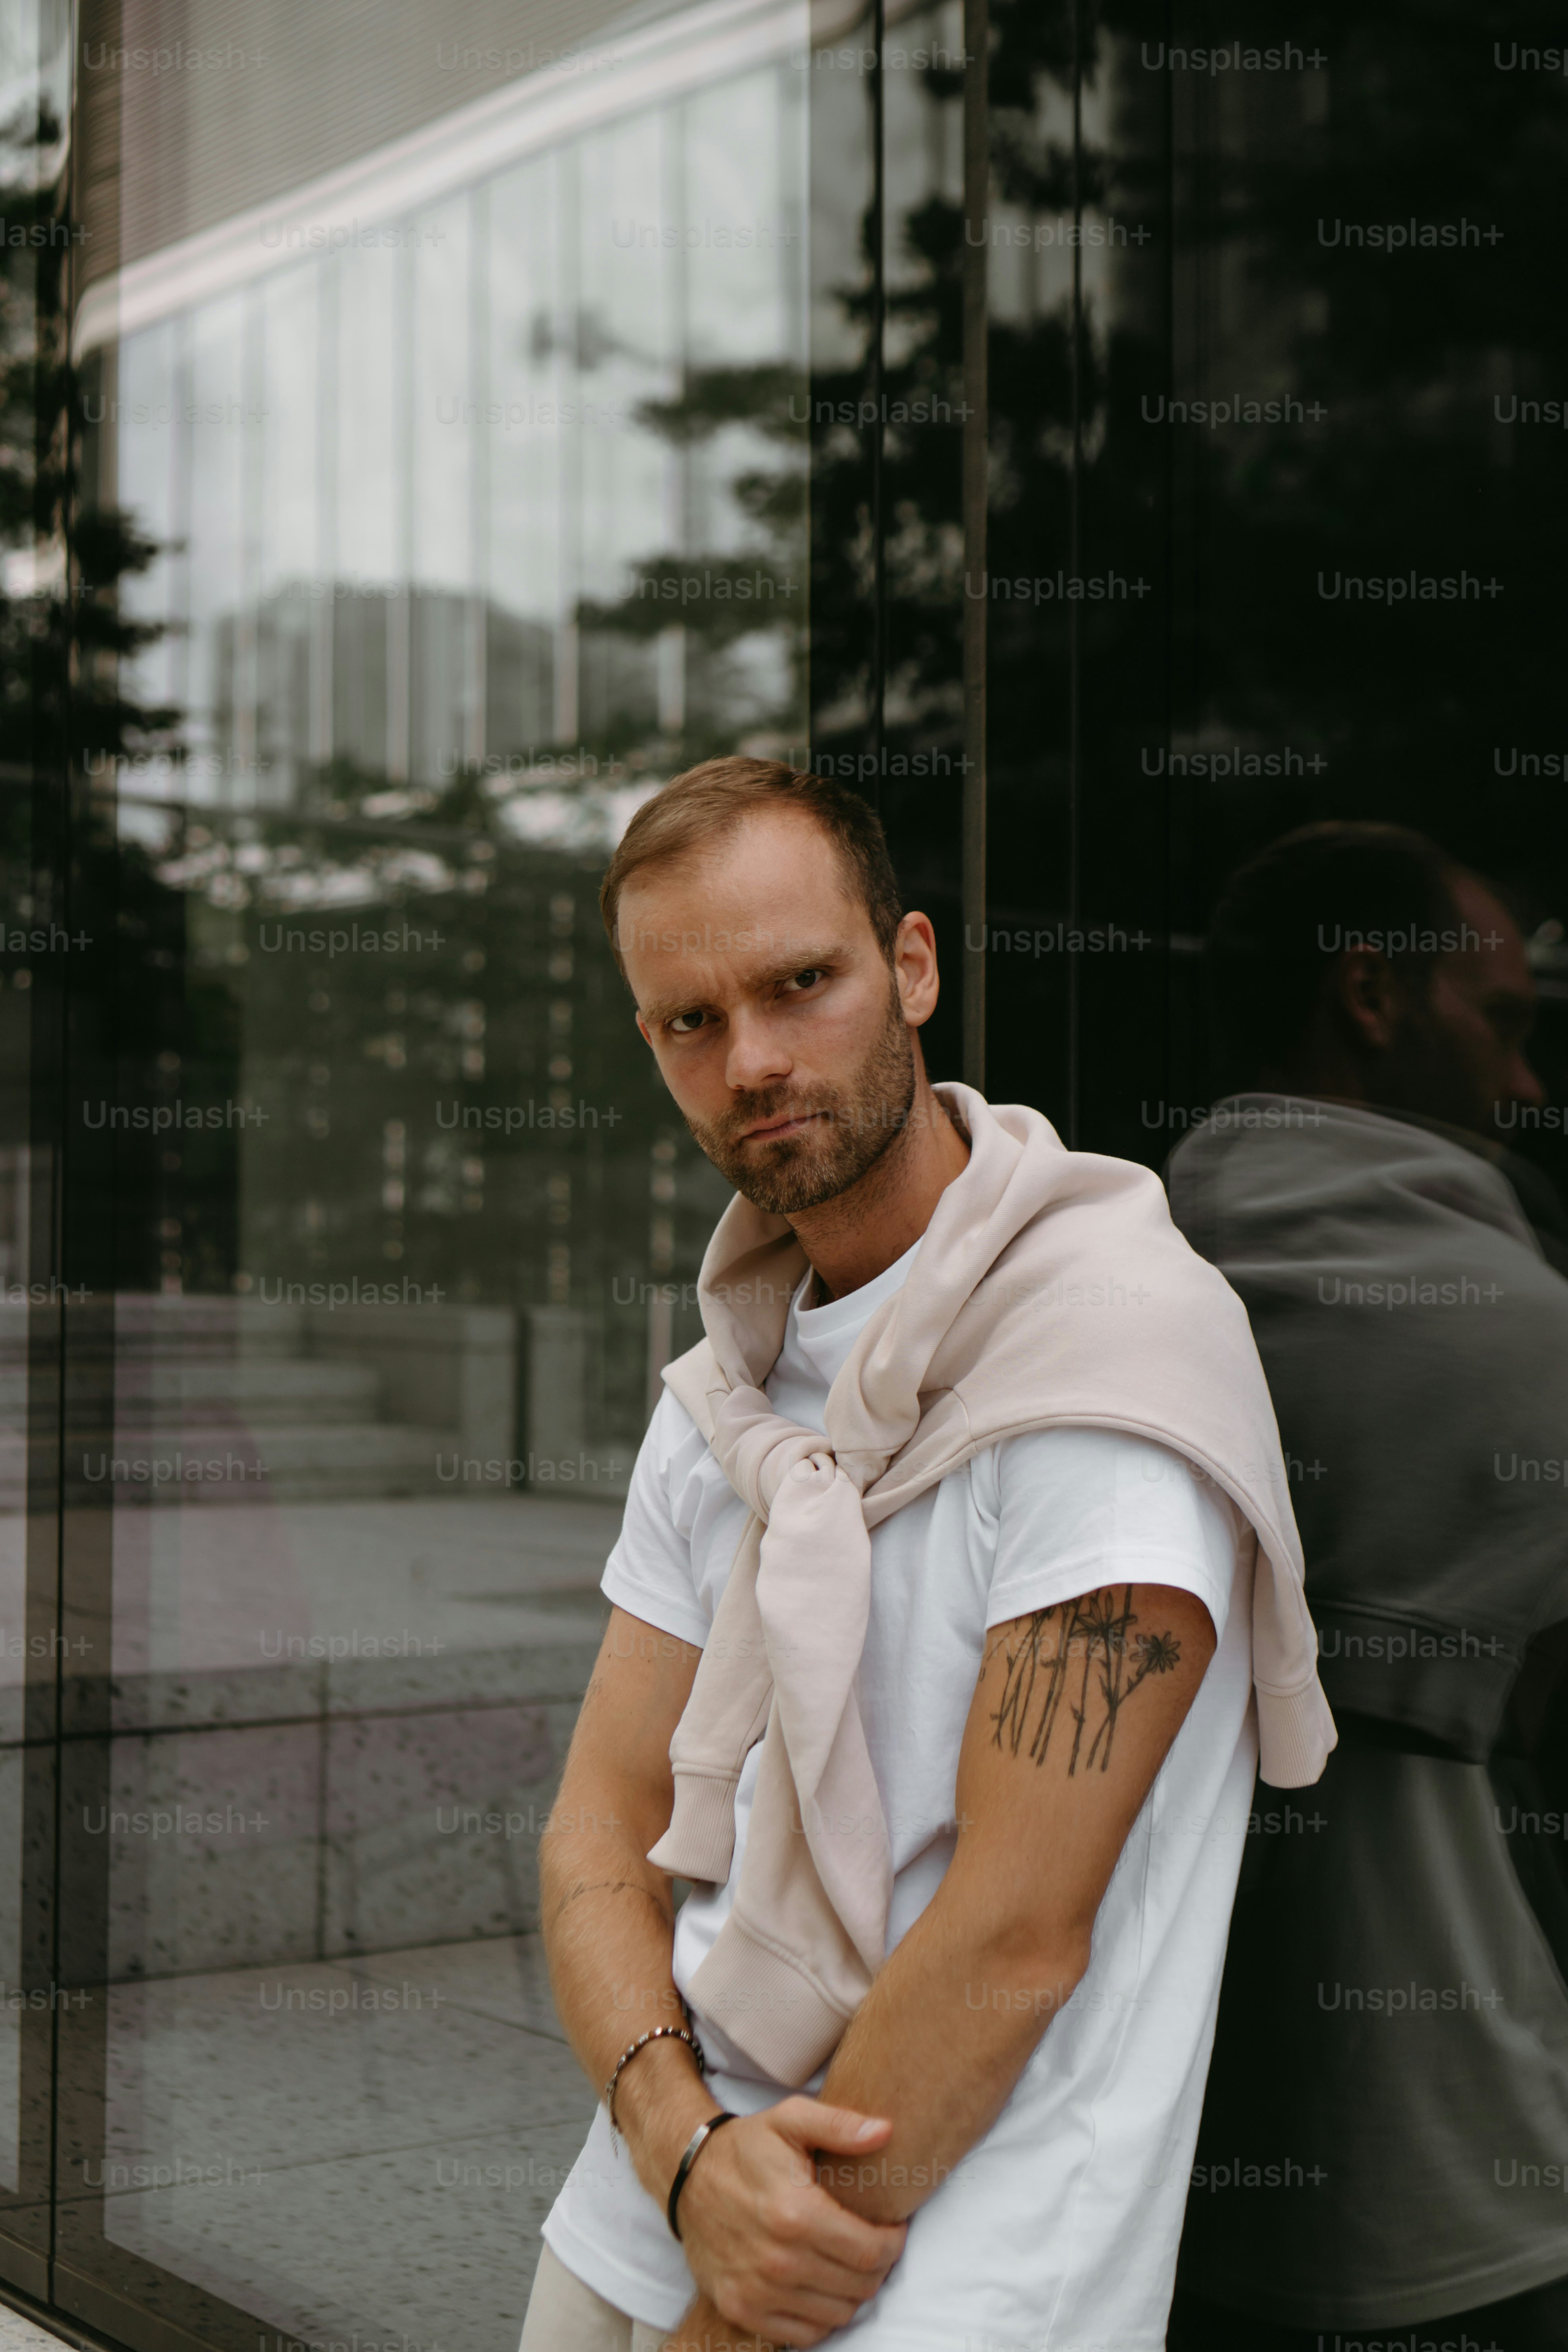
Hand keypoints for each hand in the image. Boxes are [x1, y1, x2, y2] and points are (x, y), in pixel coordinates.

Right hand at [669, 2098, 906, 2347]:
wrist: (687, 2177)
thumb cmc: (746, 2147)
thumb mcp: (790, 2119)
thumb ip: (840, 2124)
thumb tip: (885, 2131)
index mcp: (795, 2213)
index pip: (871, 2251)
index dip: (893, 2243)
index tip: (892, 2228)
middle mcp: (777, 2260)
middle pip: (859, 2286)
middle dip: (877, 2266)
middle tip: (872, 2244)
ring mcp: (756, 2290)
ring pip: (837, 2314)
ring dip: (852, 2292)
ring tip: (848, 2263)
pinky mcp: (740, 2308)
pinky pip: (804, 2335)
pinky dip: (821, 2316)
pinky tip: (820, 2285)